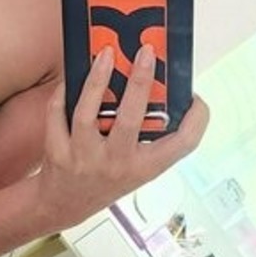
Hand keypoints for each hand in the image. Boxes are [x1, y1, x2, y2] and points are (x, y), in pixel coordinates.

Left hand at [36, 47, 209, 230]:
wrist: (63, 205)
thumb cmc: (107, 177)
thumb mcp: (137, 167)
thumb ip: (148, 135)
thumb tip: (152, 84)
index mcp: (145, 168)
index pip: (183, 145)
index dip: (197, 119)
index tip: (196, 96)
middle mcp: (117, 165)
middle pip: (131, 120)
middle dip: (140, 81)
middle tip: (146, 51)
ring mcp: (85, 160)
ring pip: (88, 114)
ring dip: (98, 79)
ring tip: (107, 54)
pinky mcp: (58, 153)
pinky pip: (59, 114)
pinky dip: (65, 92)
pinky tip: (75, 77)